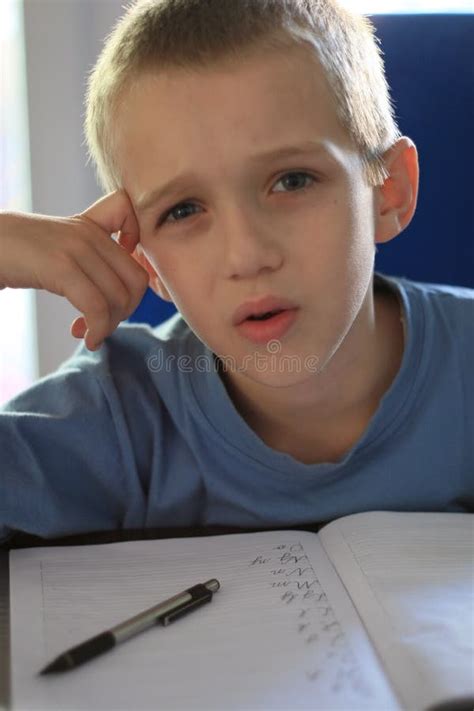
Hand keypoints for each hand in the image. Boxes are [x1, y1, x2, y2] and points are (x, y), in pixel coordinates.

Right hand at [0, 190, 149, 350]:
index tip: (115, 296)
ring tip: (87, 332)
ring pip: (119, 297)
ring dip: (107, 325)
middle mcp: (90, 234)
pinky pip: (97, 306)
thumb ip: (91, 256)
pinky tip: (84, 337)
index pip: (139, 250)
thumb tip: (120, 295)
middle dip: (124, 310)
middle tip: (101, 323)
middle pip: (136, 280)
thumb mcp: (61, 245)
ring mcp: (77, 248)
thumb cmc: (17, 253)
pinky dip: (97, 329)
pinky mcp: (61, 266)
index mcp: (93, 225)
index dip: (136, 284)